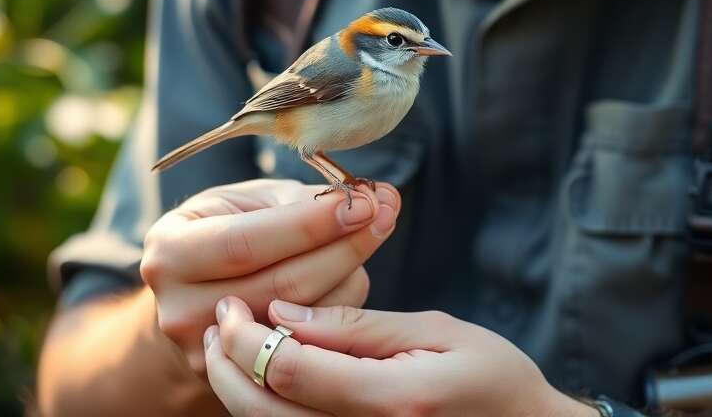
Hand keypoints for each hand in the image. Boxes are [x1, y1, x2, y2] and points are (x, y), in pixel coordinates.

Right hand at [140, 178, 400, 379]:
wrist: (197, 296)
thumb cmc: (229, 233)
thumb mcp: (247, 203)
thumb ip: (298, 202)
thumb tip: (370, 197)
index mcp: (169, 253)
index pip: (246, 243)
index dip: (309, 225)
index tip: (362, 201)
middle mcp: (180, 309)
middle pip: (282, 287)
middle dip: (344, 246)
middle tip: (386, 211)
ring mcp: (208, 351)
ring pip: (303, 320)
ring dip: (351, 272)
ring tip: (376, 230)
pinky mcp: (239, 379)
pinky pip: (309, 343)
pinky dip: (340, 306)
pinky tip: (352, 270)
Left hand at [204, 297, 596, 416]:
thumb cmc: (492, 377)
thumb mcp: (436, 332)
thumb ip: (357, 326)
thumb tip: (285, 312)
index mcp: (394, 400)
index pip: (294, 371)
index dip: (250, 337)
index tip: (235, 305)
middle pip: (266, 411)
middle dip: (228, 365)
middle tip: (219, 323)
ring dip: (234, 390)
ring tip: (226, 347)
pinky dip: (264, 412)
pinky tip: (260, 381)